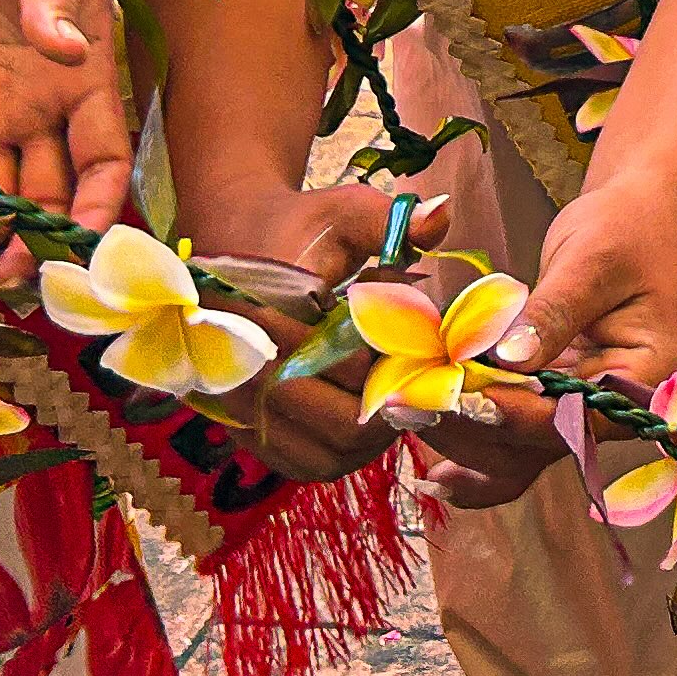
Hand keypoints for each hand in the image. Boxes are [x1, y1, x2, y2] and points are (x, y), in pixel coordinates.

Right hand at [194, 179, 449, 486]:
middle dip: (393, 405)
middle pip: (343, 425)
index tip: (426, 347)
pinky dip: (343, 451)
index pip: (351, 369)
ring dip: (373, 437)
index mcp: (272, 318)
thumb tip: (441, 214)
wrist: (235, 240)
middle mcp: (248, 372)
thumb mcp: (345, 211)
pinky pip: (303, 463)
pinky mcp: (246, 428)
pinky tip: (367, 417)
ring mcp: (243, 408)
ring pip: (327, 455)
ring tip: (398, 398)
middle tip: (423, 380)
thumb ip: (391, 221)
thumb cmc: (300, 226)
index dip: (398, 364)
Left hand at [418, 174, 676, 512]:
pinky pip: (515, 434)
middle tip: (409, 403)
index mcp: (644, 378)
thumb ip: (552, 314)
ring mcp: (582, 406)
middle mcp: (616, 407)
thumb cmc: (626, 227)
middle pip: (539, 444)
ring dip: (463, 440)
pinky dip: (475, 445)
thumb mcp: (591, 262)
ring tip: (406, 415)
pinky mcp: (554, 396)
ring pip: (520, 450)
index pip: (574, 417)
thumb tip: (507, 360)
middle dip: (473, 428)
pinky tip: (433, 465)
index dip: (514, 414)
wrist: (639, 211)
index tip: (459, 394)